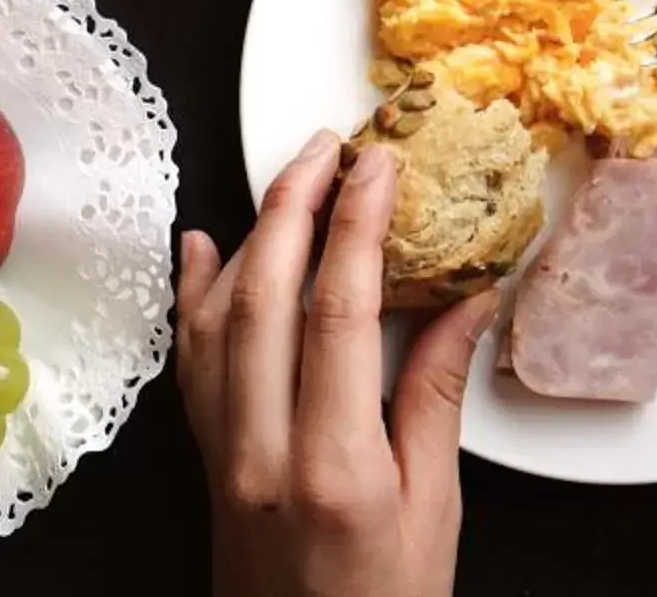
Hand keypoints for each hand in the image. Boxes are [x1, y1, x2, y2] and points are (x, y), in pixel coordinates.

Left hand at [175, 132, 493, 596]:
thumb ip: (437, 397)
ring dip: (250, 235)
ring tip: (286, 177)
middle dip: (296, 205)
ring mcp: (225, 458)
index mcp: (333, 467)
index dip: (357, 225)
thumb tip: (465, 299)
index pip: (338, 313)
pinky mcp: (209, 465)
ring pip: (218, 319)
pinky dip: (194, 296)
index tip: (380, 163)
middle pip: (264, 297)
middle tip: (330, 145)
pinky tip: (203, 248)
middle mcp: (263, 454)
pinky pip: (191, 362)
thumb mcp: (435, 510)